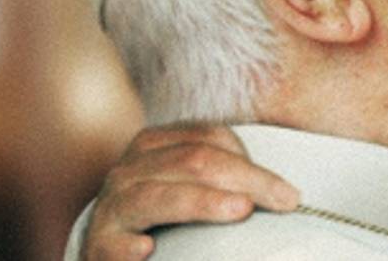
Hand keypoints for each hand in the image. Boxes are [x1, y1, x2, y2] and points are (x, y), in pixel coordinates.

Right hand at [81, 123, 300, 260]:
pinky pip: (115, 244)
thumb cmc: (159, 221)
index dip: (253, 164)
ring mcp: (111, 207)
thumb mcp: (187, 186)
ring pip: (161, 196)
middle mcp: (129, 170)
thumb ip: (223, 175)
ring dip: (203, 202)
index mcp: (153, 146)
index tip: (288, 195)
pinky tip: (147, 251)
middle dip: (246, 179)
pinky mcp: (99, 246)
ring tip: (241, 209)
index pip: (210, 139)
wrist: (107, 251)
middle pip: (195, 161)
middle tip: (285, 201)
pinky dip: (131, 246)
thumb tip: (284, 192)